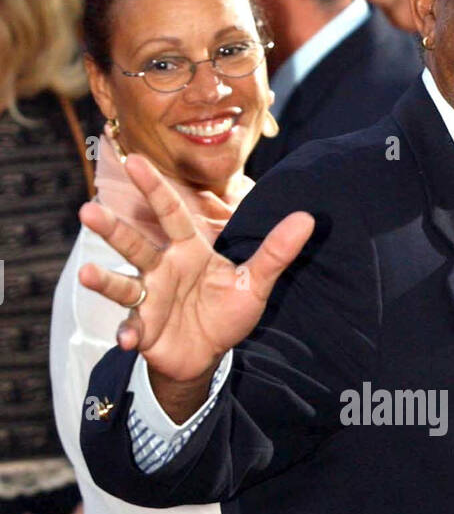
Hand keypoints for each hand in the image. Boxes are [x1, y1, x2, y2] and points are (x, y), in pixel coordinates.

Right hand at [78, 154, 313, 385]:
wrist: (208, 354)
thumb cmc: (226, 311)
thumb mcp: (254, 282)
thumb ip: (276, 252)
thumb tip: (307, 218)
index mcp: (187, 251)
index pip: (170, 213)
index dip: (154, 188)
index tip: (134, 160)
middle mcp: (162, 270)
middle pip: (135, 245)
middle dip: (112, 229)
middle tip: (88, 210)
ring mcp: (149, 300)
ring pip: (124, 285)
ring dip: (105, 281)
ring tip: (86, 275)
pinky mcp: (144, 330)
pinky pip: (132, 328)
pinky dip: (127, 333)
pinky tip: (127, 339)